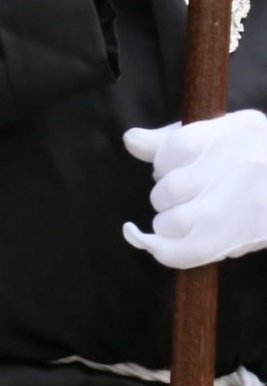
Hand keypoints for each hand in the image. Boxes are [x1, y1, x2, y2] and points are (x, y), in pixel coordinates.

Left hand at [123, 109, 266, 268]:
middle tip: (195, 193)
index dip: (165, 163)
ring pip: (168, 221)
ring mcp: (237, 206)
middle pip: (166, 190)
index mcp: (240, 131)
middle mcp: (241, 166)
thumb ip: (172, 138)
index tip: (181, 166)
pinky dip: (161, 249)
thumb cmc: (257, 161)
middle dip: (169, 194)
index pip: (171, 151)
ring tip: (197, 213)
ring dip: (170, 221)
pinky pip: (178, 253)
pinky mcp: (232, 241)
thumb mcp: (226, 135)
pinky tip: (153, 241)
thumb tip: (130, 139)